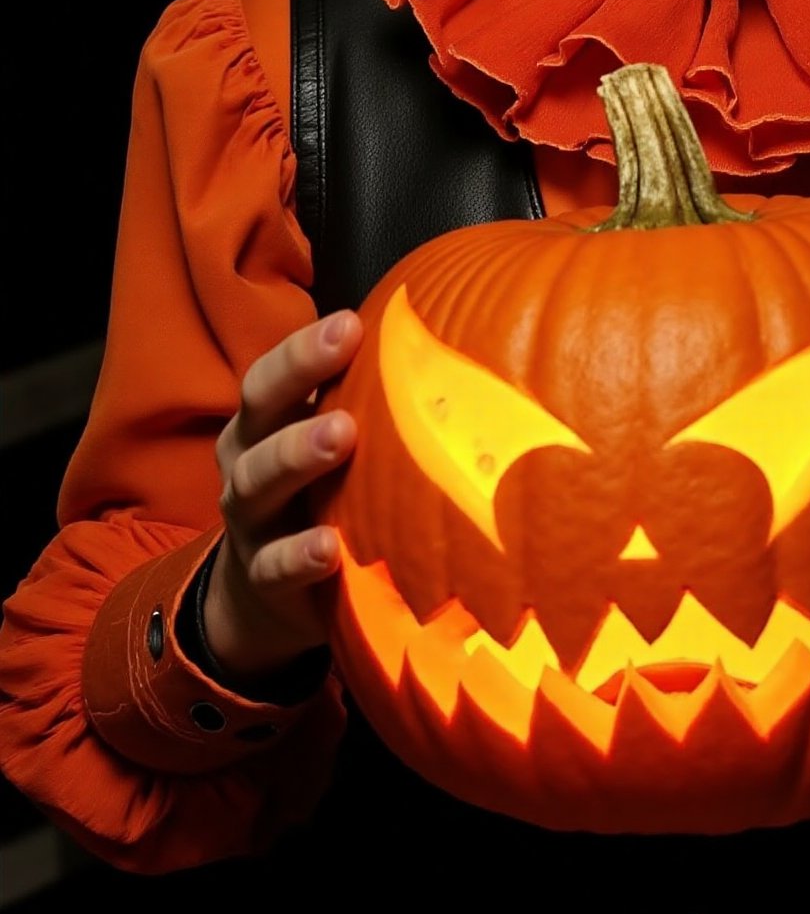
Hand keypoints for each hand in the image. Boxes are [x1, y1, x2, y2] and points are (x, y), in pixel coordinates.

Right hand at [202, 309, 362, 685]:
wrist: (266, 590)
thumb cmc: (320, 490)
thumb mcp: (333, 442)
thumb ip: (371, 401)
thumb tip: (457, 338)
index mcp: (266, 421)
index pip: (274, 374)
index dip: (304, 350)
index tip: (349, 323)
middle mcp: (248, 461)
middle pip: (260, 413)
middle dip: (298, 379)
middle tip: (344, 350)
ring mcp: (251, 521)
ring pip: (258, 482)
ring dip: (296, 456)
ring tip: (340, 436)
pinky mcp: (262, 578)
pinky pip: (273, 566)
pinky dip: (297, 557)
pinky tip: (328, 548)